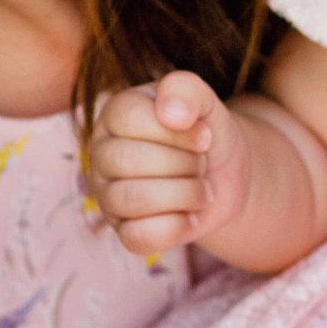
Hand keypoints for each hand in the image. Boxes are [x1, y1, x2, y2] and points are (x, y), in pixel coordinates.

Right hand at [88, 71, 247, 256]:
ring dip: (184, 194)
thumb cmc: (206, 134)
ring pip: (132, 200)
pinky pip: (137, 238)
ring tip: (202, 188)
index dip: (176, 130)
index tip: (205, 136)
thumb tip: (171, 113)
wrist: (224, 176)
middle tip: (202, 163)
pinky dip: (175, 228)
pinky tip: (191, 215)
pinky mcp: (123, 230)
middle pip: (127, 160)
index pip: (128, 118)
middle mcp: (102, 153)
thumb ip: (187, 90)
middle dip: (182, 164)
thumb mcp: (206, 102)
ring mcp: (107, 194)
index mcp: (115, 114)